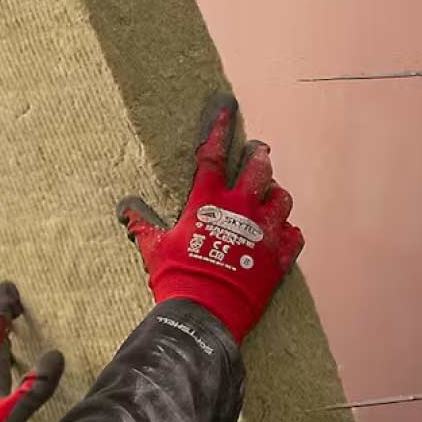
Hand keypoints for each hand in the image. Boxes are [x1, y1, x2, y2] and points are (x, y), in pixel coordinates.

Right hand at [115, 91, 302, 342]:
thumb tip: (125, 207)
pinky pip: (295, 236)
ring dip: (276, 196)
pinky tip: (282, 236)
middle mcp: (242, 209)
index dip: (218, 128)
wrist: (204, 316)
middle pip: (260, 168)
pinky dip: (289, 233)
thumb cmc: (176, 277)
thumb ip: (143, 223)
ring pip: (282, 199)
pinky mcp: (279, 258)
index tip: (226, 106)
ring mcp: (265, 232)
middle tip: (258, 154)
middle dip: (260, 157)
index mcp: (210, 201)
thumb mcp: (154, 248)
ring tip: (269, 198)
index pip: (214, 154)